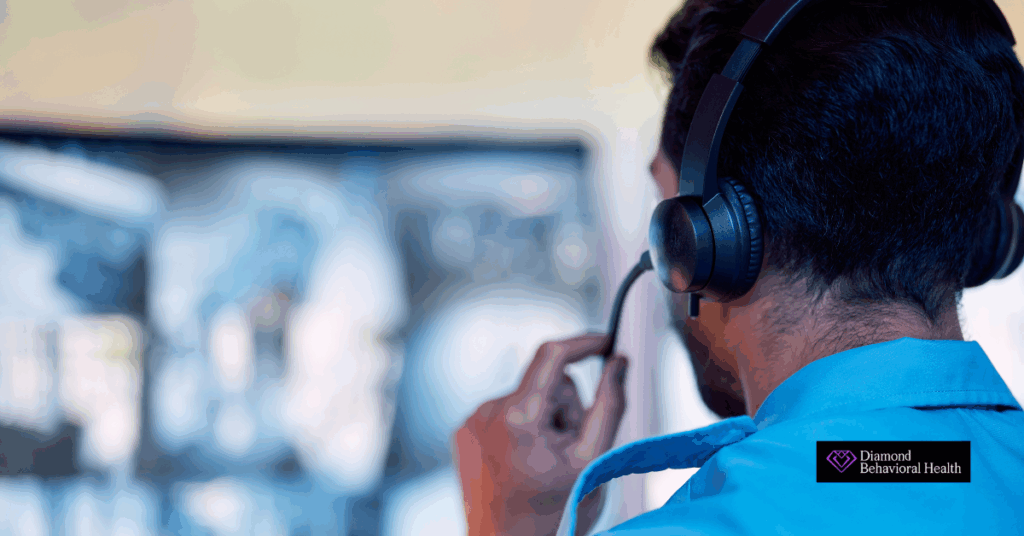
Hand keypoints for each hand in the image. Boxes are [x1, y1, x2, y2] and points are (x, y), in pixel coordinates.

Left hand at [453, 334, 629, 535]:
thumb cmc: (554, 517)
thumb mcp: (593, 460)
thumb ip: (610, 404)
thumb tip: (619, 362)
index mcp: (516, 418)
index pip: (552, 355)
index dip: (584, 343)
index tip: (607, 343)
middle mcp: (485, 412)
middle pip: (545, 383)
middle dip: (566, 408)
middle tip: (570, 451)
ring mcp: (471, 423)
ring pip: (528, 398)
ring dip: (546, 423)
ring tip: (546, 464)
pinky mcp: (465, 434)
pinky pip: (506, 413)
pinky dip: (524, 430)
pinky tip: (525, 464)